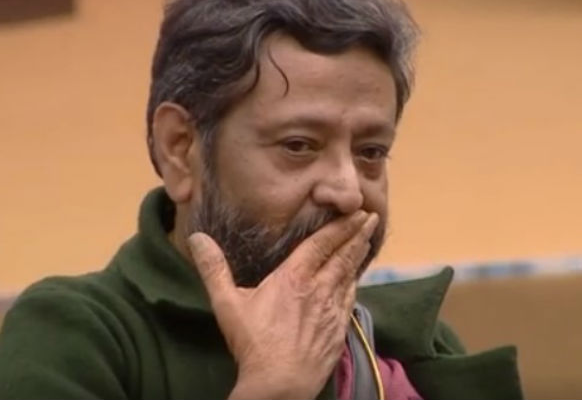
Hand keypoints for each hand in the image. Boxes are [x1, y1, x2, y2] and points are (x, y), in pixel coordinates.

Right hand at [188, 210, 378, 399]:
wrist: (280, 385)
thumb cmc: (253, 344)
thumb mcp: (227, 304)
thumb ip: (213, 269)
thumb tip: (197, 238)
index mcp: (294, 278)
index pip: (321, 244)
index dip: (340, 226)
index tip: (356, 211)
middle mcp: (318, 289)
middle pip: (342, 255)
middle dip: (357, 234)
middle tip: (371, 217)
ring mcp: (331, 310)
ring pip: (350, 275)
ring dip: (359, 255)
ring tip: (367, 239)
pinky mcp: (338, 329)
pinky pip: (351, 299)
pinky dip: (356, 283)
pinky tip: (357, 279)